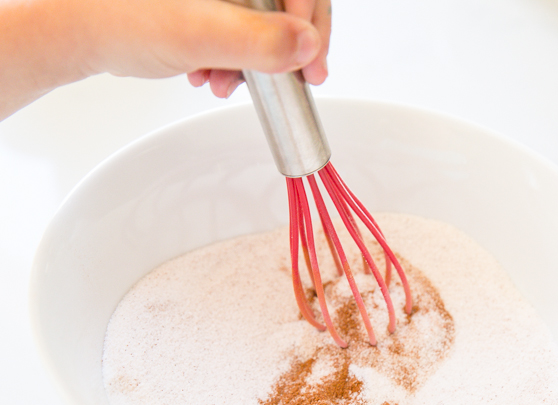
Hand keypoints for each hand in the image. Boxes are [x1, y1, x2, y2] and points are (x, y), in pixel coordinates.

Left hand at [0, 0, 329, 118]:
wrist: (83, 30)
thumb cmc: (122, 18)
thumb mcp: (197, 32)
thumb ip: (256, 40)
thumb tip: (306, 46)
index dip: (314, 22)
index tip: (313, 63)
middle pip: (288, 4)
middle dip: (285, 49)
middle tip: (289, 81)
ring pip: (267, 21)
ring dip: (257, 62)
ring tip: (225, 82)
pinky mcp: (213, 5)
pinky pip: (244, 30)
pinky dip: (236, 59)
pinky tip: (212, 73)